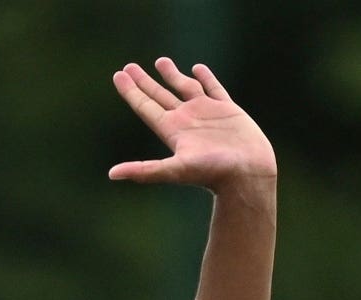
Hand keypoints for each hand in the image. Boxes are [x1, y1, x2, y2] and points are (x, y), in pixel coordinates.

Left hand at [108, 58, 274, 194]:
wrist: (248, 175)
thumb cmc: (213, 174)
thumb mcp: (175, 170)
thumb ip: (145, 170)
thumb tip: (112, 174)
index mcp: (172, 131)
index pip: (146, 106)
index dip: (131, 91)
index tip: (118, 75)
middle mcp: (187, 121)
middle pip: (159, 96)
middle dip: (144, 81)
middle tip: (129, 67)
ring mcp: (207, 114)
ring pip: (185, 88)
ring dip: (172, 75)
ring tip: (160, 61)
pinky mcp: (228, 110)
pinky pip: (214, 89)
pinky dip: (206, 78)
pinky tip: (198, 68)